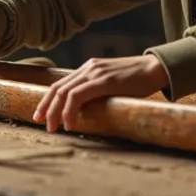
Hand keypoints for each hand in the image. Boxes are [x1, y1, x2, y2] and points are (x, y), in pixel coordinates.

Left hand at [33, 55, 168, 131]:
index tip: (40, 114)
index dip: (47, 100)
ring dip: (56, 112)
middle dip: (46, 107)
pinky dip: (70, 110)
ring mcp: (95, 73)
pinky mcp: (103, 80)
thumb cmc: (137, 80)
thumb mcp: (111, 83)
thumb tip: (86, 109)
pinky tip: (70, 123)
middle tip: (40, 123)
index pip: (60, 84)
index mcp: (88, 68)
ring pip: (65, 92)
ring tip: (54, 127)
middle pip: (58, 88)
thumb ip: (97, 91)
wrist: (155, 68)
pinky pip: (79, 96)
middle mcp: (88, 68)